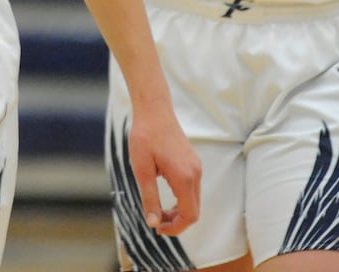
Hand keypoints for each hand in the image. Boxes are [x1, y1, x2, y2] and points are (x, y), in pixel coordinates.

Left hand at [128, 102, 200, 235]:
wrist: (153, 109)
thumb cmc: (144, 137)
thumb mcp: (142, 170)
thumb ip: (150, 198)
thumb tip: (152, 224)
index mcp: (184, 177)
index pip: (190, 215)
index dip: (176, 228)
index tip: (157, 228)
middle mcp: (195, 173)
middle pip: (194, 210)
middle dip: (177, 221)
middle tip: (155, 220)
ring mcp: (196, 167)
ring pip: (194, 200)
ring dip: (179, 210)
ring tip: (157, 209)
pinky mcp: (193, 162)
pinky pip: (192, 188)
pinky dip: (181, 198)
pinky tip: (164, 194)